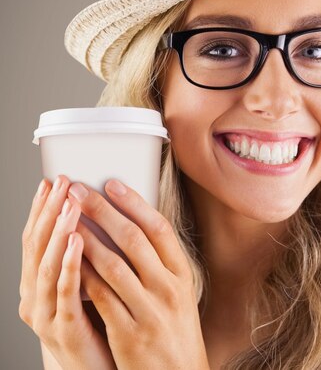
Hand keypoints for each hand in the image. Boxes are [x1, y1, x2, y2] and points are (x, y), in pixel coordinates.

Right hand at [19, 175, 116, 369]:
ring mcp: (45, 314)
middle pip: (36, 247)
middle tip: (62, 182)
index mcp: (40, 285)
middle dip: (48, 211)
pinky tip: (80, 240)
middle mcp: (34, 297)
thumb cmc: (98, 326)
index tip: (54, 180)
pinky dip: (71, 264)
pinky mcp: (63, 329)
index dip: (43, 209)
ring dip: (59, 231)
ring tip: (70, 203)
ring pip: (47, 265)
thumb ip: (87, 259)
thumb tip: (97, 219)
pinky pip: (65, 292)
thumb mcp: (87, 287)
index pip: (37, 239)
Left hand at [67, 179, 209, 369]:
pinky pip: (100, 298)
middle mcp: (169, 289)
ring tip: (66, 218)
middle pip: (134, 240)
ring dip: (85, 238)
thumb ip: (159, 263)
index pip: (159, 229)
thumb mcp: (178, 293)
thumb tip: (133, 224)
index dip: (134, 203)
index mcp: (182, 275)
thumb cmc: (175, 330)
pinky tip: (68, 260)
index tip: (112, 183)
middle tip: (79, 191)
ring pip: (113, 266)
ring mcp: (150, 312)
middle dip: (102, 211)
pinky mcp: (129, 334)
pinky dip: (82, 276)